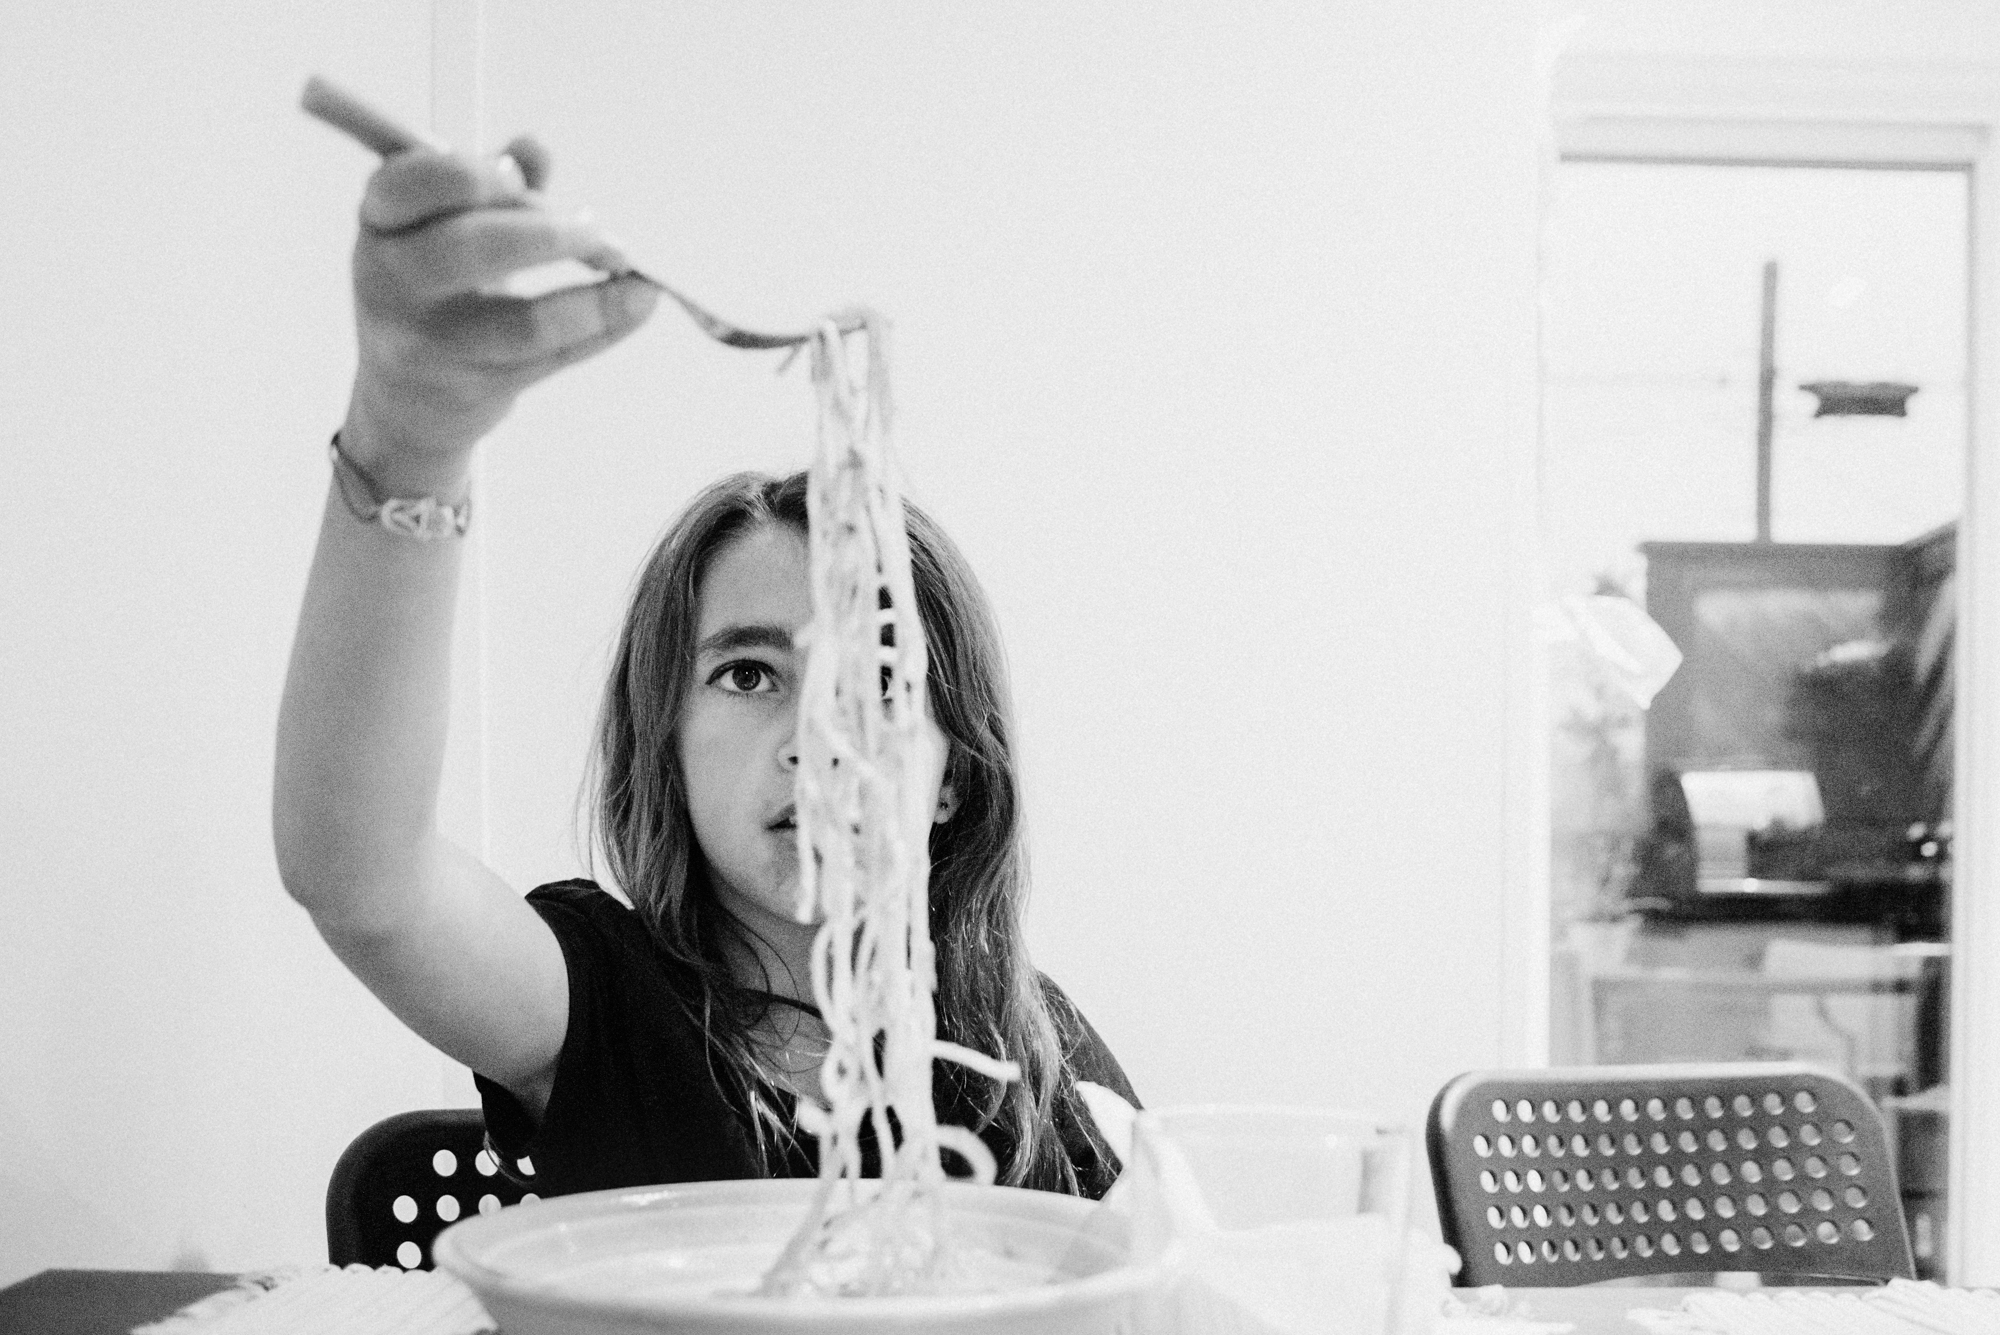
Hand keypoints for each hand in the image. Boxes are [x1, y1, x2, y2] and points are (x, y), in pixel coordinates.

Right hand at [342, 136, 657, 473]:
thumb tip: (534, 147)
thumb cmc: (437, 287)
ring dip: (591, 297)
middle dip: (545, 233)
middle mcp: (393, 281)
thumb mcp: (445, 223)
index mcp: (381, 219)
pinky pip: (553, 356)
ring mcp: (432, 343)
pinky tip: (637, 302)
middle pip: (468, 251)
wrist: (410, 394)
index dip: (469, 175)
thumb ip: (490, 183)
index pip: (409, 184)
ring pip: (521, 324)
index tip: (516, 176)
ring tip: (627, 267)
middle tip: (596, 228)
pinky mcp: (477, 386)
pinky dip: (604, 324)